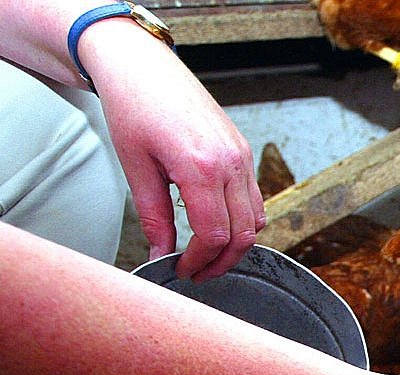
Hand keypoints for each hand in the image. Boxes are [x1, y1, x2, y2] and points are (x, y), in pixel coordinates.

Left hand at [88, 27, 263, 279]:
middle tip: (199, 273)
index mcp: (200, 167)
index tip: (183, 270)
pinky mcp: (243, 151)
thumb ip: (153, 217)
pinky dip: (243, 220)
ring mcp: (241, 156)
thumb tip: (161, 255)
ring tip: (209, 254)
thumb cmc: (133, 108)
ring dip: (236, 244)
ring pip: (256, 219)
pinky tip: (219, 225)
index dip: (200, 261)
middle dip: (222, 262)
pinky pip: (255, 198)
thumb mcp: (136, 168)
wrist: (143, 67)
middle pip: (243, 234)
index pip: (213, 234)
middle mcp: (230, 163)